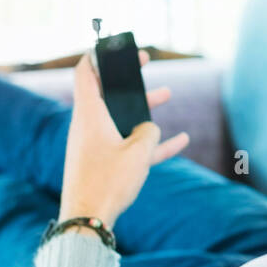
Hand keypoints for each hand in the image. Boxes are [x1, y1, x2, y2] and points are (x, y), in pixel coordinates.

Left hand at [59, 51, 188, 230]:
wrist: (87, 221)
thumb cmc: (107, 182)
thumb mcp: (138, 152)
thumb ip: (149, 133)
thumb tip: (149, 130)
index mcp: (90, 115)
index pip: (86, 73)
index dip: (97, 55)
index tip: (110, 44)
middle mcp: (89, 126)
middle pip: (107, 92)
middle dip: (127, 77)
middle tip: (144, 62)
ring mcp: (96, 146)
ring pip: (121, 117)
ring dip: (143, 107)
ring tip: (167, 94)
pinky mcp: (104, 164)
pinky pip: (129, 145)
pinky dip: (150, 141)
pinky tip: (181, 140)